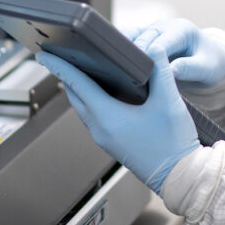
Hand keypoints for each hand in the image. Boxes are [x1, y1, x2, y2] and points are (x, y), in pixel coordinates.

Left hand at [35, 35, 199, 192]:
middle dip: (64, 75)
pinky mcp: (112, 143)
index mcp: (108, 117)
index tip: (45, 55)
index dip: (59, 66)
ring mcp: (105, 138)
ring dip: (76, 89)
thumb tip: (154, 47)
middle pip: (75, 96)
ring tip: (76, 71)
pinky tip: (99, 93)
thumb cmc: (173, 144)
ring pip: (82, 108)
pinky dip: (89, 101)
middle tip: (57, 57)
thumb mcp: (169, 101)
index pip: (77, 85)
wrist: (180, 176)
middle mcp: (100, 129)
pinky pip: (92, 117)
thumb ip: (160, 71)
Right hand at [124, 19, 224, 89]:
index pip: (160, 42)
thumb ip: (189, 68)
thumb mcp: (207, 68)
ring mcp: (152, 31)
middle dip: (134, 56)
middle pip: (141, 38)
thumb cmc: (211, 62)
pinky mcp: (143, 39)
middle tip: (128, 78)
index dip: (150, 57)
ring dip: (123, 52)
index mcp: (181, 29)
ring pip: (129, 36)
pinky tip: (115, 67)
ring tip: (117, 71)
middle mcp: (164, 27)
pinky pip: (127, 42)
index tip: (142, 74)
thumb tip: (169, 71)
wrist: (211, 58)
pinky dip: (121, 53)